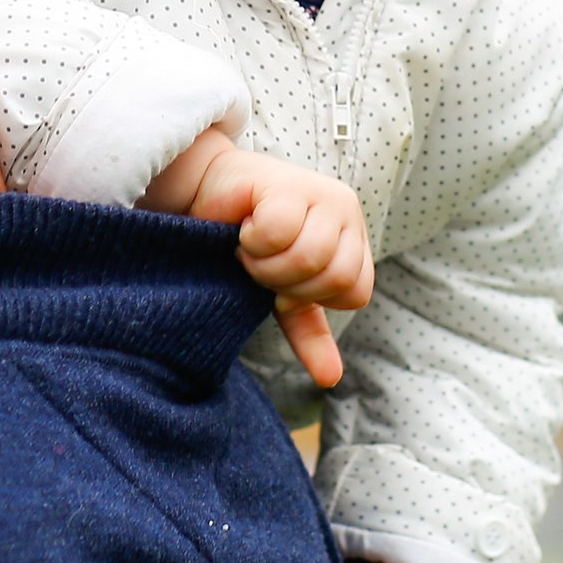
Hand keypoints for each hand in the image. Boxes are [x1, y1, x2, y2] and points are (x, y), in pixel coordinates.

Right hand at [144, 133, 372, 385]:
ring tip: (250, 248)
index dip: (311, 297)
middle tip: (260, 263)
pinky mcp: (289, 184)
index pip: (356, 292)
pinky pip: (280, 232)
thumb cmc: (247, 241)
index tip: (279, 282)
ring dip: (266, 264)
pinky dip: (253, 241)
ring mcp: (322, 194)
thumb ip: (308, 331)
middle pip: (336, 276)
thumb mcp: (282, 291)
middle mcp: (346, 213)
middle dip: (286, 282)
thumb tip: (330, 378)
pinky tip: (244, 226)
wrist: (206, 193)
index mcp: (353, 239)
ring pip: (310, 257)